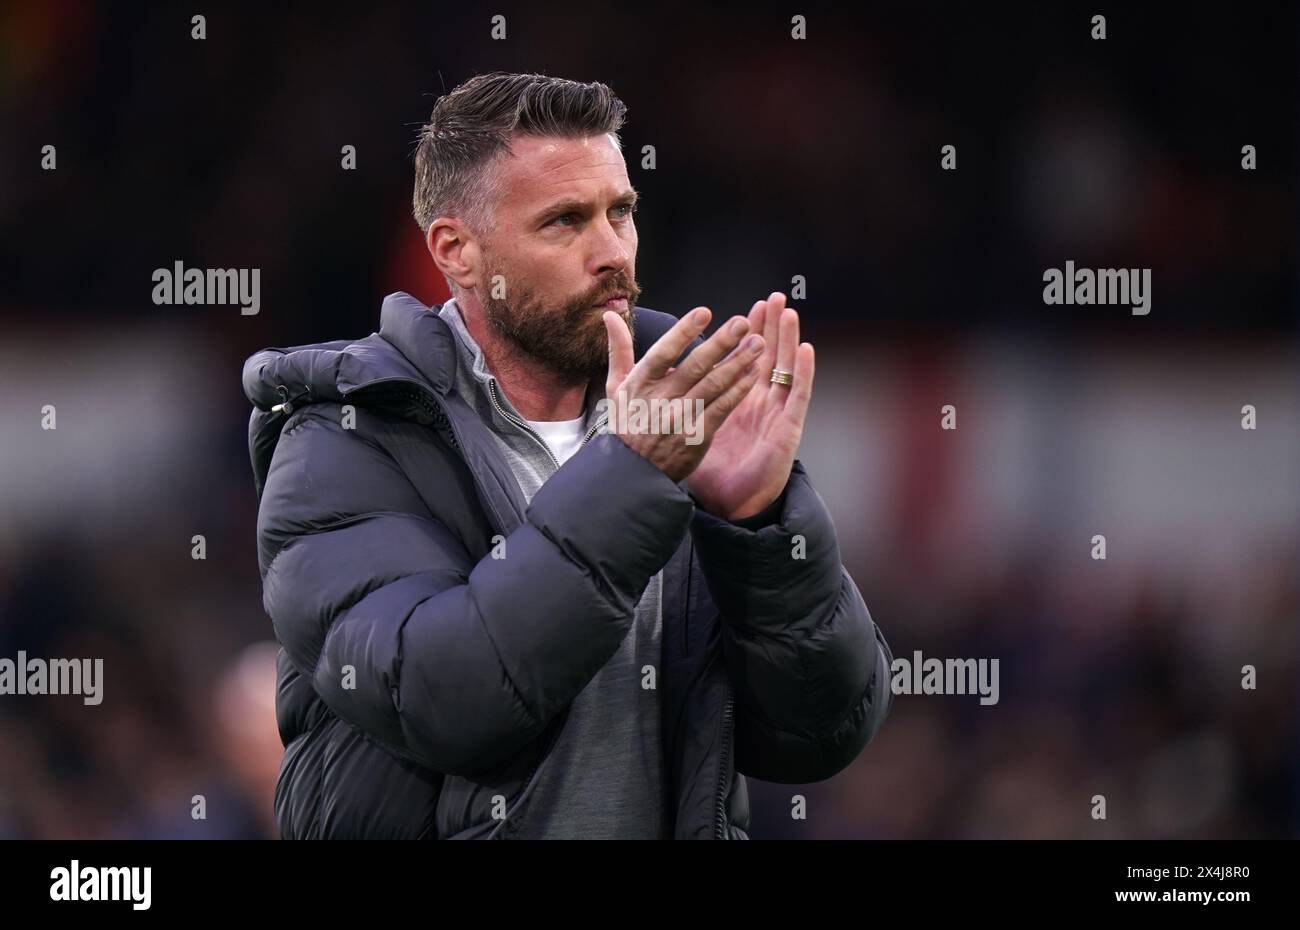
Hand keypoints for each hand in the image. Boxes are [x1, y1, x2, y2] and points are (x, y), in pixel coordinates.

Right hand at [603, 306, 765, 482]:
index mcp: (640, 384)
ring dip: (738, 363)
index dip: (683, 332)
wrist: (632, 472)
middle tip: (743, 322)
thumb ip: (618, 349)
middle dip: (720, 343)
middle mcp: (660, 400)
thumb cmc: (627, 423)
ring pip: (713, 386)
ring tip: (758, 343)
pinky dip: (739, 390)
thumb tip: (610, 315)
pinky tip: (754, 373)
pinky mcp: (698, 437)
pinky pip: (722, 409)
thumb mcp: (616, 386)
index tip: (704, 312)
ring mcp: (680, 420)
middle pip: (694, 367)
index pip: (663, 353)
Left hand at [686, 292, 813, 520]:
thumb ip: (669, 408)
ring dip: (788, 340)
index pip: (739, 361)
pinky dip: (803, 372)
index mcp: (734, 401)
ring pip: (784, 369)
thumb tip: (648, 397)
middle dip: (768, 327)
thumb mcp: (684, 433)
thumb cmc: (711, 472)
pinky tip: (806, 350)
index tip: (742, 309)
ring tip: (789, 312)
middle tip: (772, 297)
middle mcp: (757, 404)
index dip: (740, 336)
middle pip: (765, 358)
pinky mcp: (788, 429)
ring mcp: (774, 414)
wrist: (730, 505)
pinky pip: (797, 396)